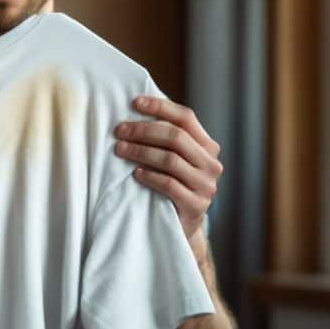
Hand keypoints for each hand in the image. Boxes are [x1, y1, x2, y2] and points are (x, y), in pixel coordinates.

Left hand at [115, 96, 222, 237]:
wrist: (180, 225)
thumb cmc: (171, 185)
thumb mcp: (173, 159)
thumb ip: (165, 139)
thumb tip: (134, 109)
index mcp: (207, 146)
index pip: (186, 117)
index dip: (160, 107)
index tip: (134, 103)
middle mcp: (210, 163)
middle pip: (175, 137)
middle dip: (143, 131)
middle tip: (119, 131)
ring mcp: (206, 185)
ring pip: (170, 160)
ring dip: (141, 152)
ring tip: (120, 149)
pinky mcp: (196, 205)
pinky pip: (169, 185)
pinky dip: (149, 176)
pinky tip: (135, 173)